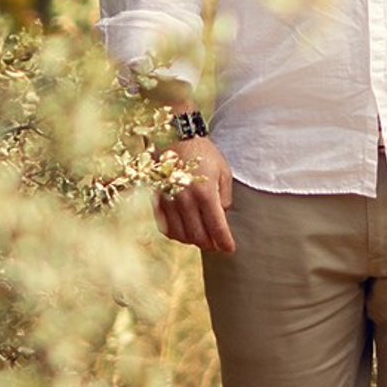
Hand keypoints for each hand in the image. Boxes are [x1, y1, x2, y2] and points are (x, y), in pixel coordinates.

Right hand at [156, 133, 237, 255]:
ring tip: (201, 238)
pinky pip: (165, 227)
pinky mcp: (157, 200)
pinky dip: (176, 234)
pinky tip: (184, 231)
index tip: (229, 249)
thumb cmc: (204, 154)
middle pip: (198, 236)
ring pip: (181, 235)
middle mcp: (185, 200)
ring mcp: (169, 201)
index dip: (224, 242)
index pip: (217, 227)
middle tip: (216, 244)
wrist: (176, 136)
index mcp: (205, 193)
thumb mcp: (224, 172)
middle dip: (210, 244)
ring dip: (193, 241)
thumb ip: (225, 197)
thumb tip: (222, 216)